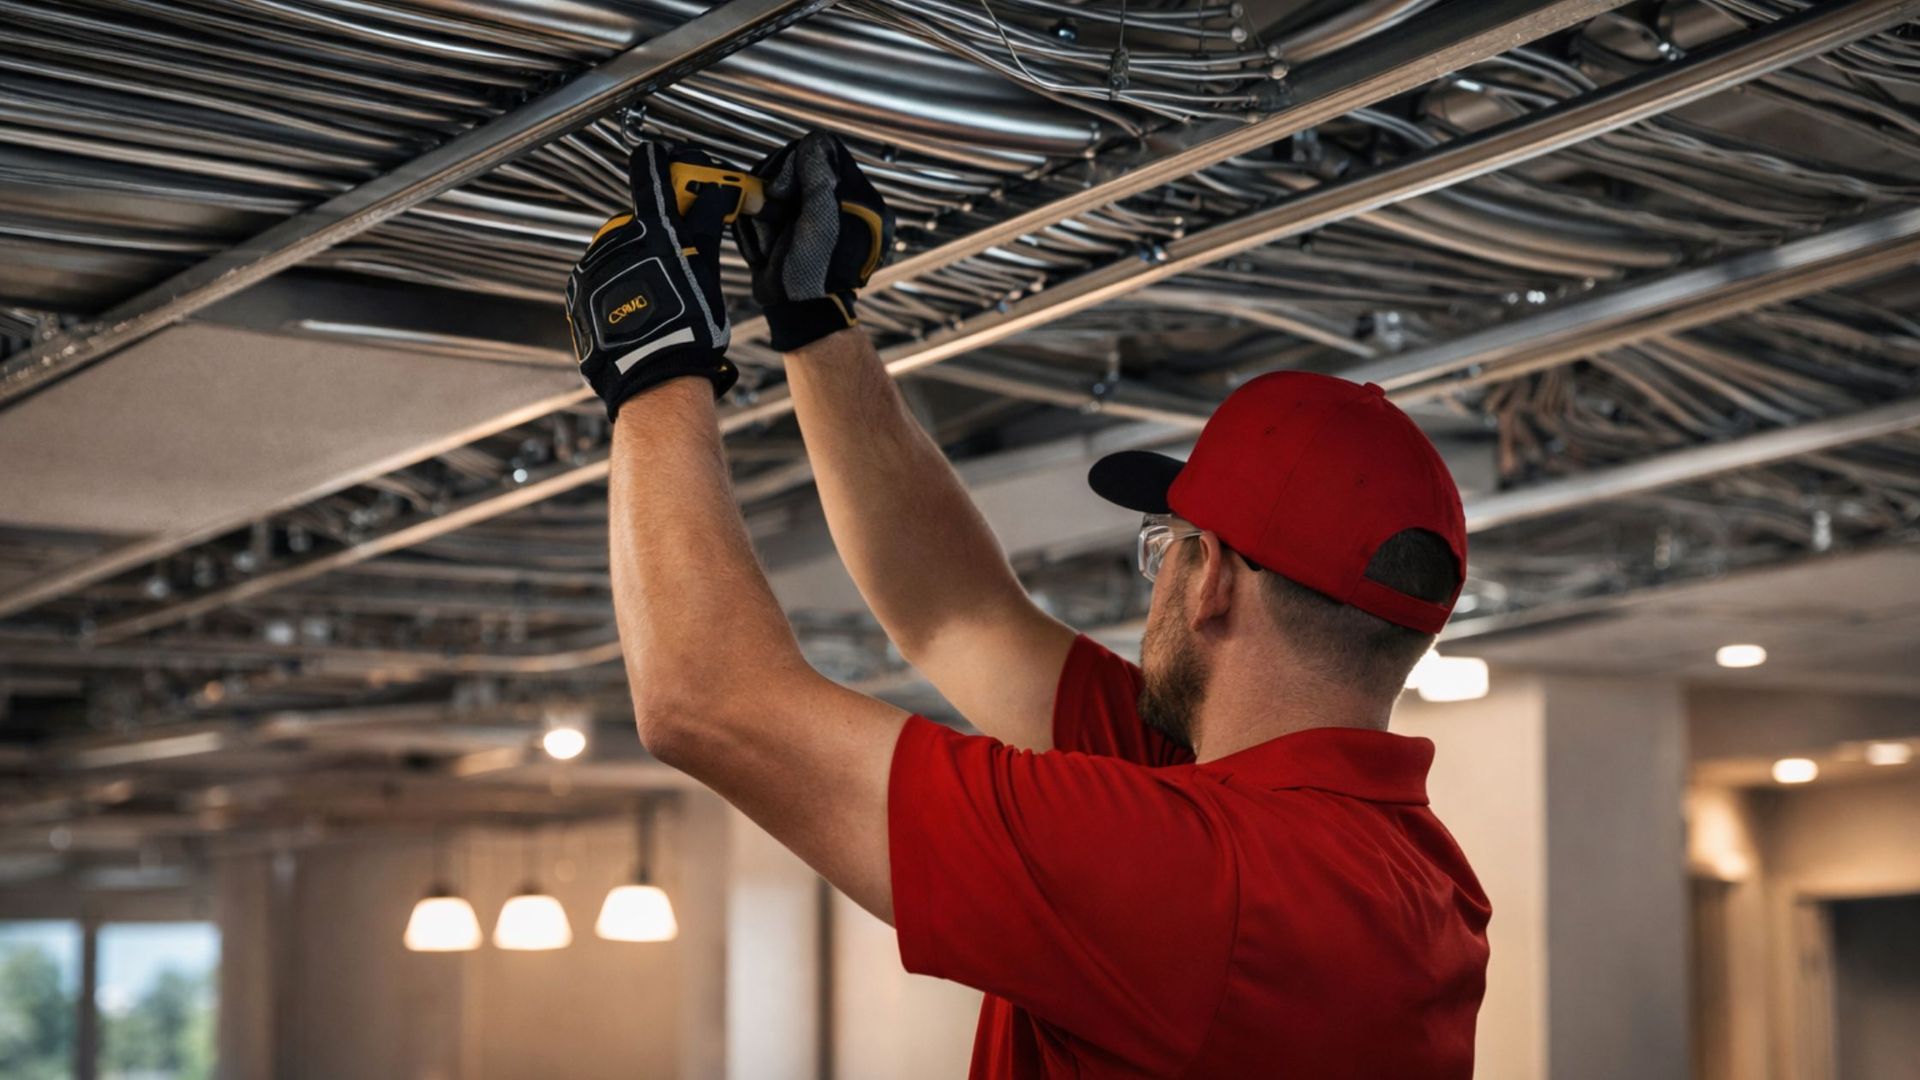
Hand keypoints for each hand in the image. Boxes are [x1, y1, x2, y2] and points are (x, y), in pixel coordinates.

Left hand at [566, 142, 737, 419]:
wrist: (652, 376)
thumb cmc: (685, 329)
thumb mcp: (706, 273)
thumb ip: (706, 227)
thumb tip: (717, 194)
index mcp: (651, 230)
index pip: (652, 173)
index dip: (665, 162)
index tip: (672, 160)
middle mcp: (616, 240)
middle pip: (640, 219)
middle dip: (660, 231)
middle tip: (682, 254)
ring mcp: (593, 266)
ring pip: (619, 250)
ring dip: (638, 261)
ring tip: (659, 295)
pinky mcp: (579, 293)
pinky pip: (601, 277)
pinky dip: (617, 284)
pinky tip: (637, 307)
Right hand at [736, 131, 893, 351]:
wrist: (798, 312)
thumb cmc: (813, 276)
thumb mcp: (819, 222)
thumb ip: (819, 178)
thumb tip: (814, 141)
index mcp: (860, 199)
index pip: (825, 151)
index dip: (796, 164)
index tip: (783, 190)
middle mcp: (840, 202)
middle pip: (799, 164)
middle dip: (780, 188)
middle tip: (776, 214)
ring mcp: (816, 212)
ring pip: (780, 182)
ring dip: (768, 208)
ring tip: (772, 236)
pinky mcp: (795, 223)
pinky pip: (771, 204)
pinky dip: (763, 220)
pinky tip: (768, 241)